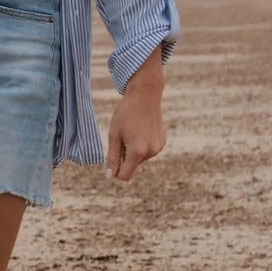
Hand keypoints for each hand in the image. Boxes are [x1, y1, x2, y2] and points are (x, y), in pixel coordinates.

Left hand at [106, 58, 165, 181]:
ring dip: (132, 150)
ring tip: (131, 131)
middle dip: (124, 156)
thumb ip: (112, 157)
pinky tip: (140, 130)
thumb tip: (110, 175)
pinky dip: (141, 145)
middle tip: (121, 136)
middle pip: (132, 166)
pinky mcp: (162, 143)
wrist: (145, 95)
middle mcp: (151, 152)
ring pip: (139, 158)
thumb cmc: (126, 113)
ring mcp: (158, 148)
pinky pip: (147, 151)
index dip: (115, 173)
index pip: (125, 175)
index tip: (109, 162)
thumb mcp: (114, 134)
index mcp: (138, 151)